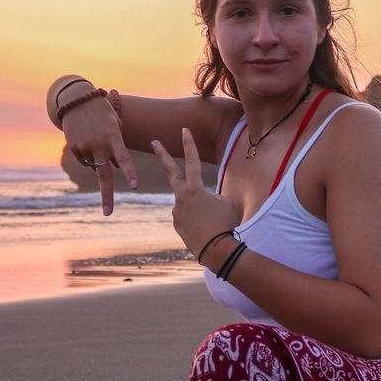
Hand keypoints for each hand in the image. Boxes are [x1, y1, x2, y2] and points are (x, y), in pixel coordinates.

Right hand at [61, 96, 138, 215]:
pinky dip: (89, 156)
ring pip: (95, 166)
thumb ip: (117, 148)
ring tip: (97, 138)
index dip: (130, 172)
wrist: (77, 100)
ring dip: (99, 160)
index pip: (124, 158)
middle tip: (108, 213)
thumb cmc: (104, 114)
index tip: (135, 186)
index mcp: (113, 137)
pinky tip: (87, 140)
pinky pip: (86, 161)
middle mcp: (99, 144)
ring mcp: (85, 147)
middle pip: (104, 175)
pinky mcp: (74, 148)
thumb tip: (115, 168)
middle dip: (107, 195)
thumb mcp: (115, 126)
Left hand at [153, 128, 239, 257]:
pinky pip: (188, 216)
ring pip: (189, 202)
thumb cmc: (225, 224)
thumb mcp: (226, 202)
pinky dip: (198, 220)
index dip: (189, 144)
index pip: (192, 161)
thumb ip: (212, 195)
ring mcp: (176, 211)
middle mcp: (181, 198)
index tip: (184, 129)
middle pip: (170, 171)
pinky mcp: (176, 224)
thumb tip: (203, 199)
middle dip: (162, 155)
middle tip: (154, 142)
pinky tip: (207, 230)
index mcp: (195, 189)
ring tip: (213, 222)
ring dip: (201, 208)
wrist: (217, 251)